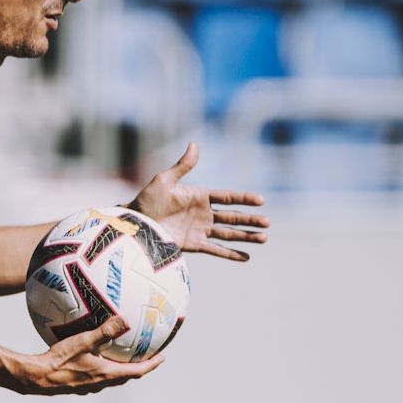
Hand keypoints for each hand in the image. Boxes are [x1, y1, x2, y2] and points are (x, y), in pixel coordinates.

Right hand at [9, 317, 163, 394]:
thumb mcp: (83, 342)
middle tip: (147, 358)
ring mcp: (88, 386)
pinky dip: (103, 368)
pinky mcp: (77, 384)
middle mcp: (100, 383)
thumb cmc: (60, 360)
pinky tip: (93, 358)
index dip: (151, 365)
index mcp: (106, 374)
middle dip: (138, 367)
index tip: (162, 358)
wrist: (37, 377)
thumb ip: (104, 331)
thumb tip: (124, 320)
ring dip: (120, 369)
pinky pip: (96, 376)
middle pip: (125, 376)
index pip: (136, 371)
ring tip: (122, 357)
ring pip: (111, 378)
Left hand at [129, 142, 268, 260]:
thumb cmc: (147, 200)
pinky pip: (215, 249)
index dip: (244, 198)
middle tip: (268, 222)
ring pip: (228, 234)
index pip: (228, 197)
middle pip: (233, 217)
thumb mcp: (164, 180)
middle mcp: (204, 213)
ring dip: (246, 236)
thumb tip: (194, 145)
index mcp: (200, 196)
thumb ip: (183, 166)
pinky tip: (246, 257)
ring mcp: (200, 230)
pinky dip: (230, 254)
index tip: (261, 200)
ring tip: (264, 238)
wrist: (134, 224)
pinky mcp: (193, 244)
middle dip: (251, 220)